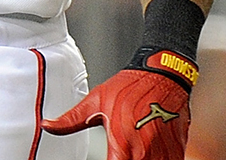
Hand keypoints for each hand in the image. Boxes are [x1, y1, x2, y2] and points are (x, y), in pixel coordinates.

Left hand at [43, 67, 190, 159]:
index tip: (107, 159)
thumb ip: (70, 120)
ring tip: (132, 154)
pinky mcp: (178, 148)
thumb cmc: (130, 86)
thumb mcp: (95, 102)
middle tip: (118, 155)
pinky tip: (150, 155)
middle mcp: (145, 151)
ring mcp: (164, 151)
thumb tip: (47, 125)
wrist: (163, 74)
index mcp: (122, 143)